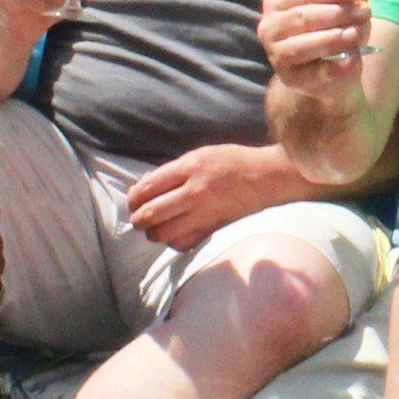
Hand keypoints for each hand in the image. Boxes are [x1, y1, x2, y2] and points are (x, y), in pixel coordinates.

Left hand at [124, 142, 295, 250]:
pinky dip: (172, 242)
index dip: (133, 198)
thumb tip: (145, 188)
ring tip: (153, 228)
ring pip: (163, 233)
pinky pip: (183, 244)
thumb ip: (173, 171)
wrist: (266, 177)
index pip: (147, 187)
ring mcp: (204, 213)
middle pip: (150, 214)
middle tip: (137, 219)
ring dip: (153, 233)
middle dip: (137, 219)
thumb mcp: (200, 155)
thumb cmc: (232, 162)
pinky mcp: (213, 228)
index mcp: (189, 168)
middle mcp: (194, 192)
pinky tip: (174, 235)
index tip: (132, 201)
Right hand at [260, 0, 370, 95]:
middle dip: (336, 13)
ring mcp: (276, 55)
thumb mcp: (344, 10)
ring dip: (333, 38)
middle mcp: (270, 27)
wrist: (331, 71)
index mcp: (277, 2)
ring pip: (303, 45)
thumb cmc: (332, 31)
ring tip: (356, 33)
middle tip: (363, 12)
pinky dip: (335, 66)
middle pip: (301, 17)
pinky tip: (352, 59)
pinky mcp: (290, 79)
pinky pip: (313, 73)